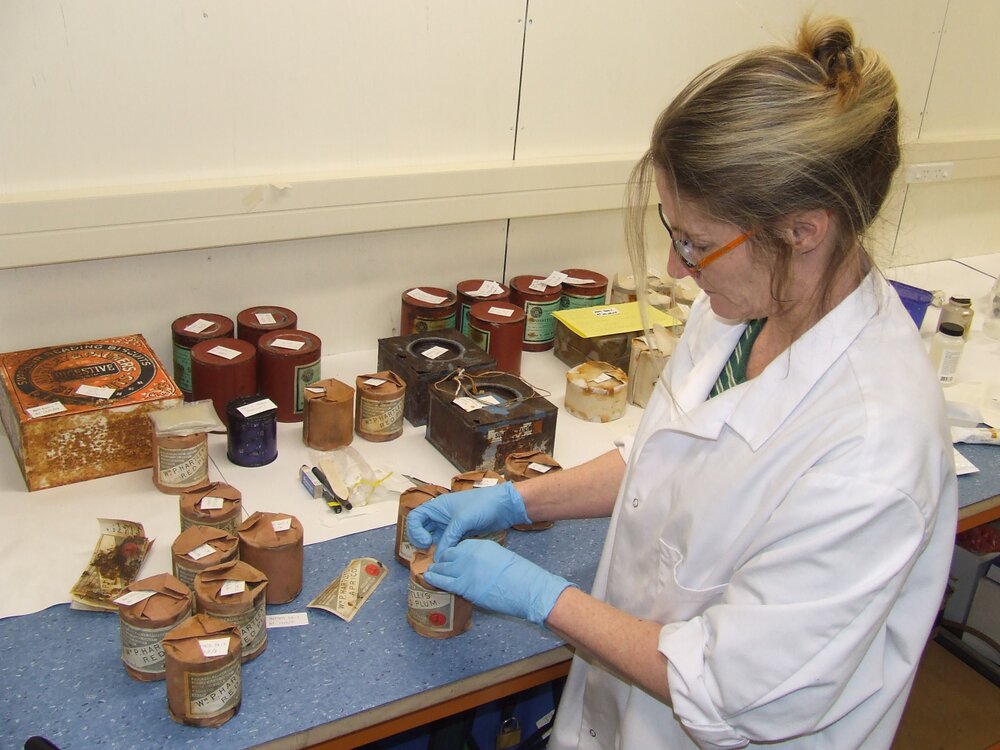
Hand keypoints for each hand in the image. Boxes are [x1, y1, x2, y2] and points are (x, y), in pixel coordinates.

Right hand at [406, 482, 530, 557]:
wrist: (504, 506)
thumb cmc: (482, 505)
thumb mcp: (462, 521)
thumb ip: (448, 539)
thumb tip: (437, 559)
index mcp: (437, 506)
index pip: (415, 518)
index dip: (414, 531)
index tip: (426, 542)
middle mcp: (440, 516)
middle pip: (421, 529)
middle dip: (421, 541)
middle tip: (428, 551)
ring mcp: (450, 525)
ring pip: (434, 538)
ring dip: (434, 548)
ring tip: (439, 559)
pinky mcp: (460, 533)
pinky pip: (446, 543)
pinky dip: (445, 550)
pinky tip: (449, 558)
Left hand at [424, 539, 573, 625]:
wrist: (524, 587)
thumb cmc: (516, 574)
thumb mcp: (498, 556)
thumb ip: (483, 556)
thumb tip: (474, 564)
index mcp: (478, 545)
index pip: (457, 546)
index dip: (451, 553)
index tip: (448, 558)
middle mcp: (468, 554)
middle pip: (447, 555)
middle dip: (442, 561)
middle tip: (436, 566)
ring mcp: (464, 569)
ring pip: (443, 568)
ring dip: (436, 570)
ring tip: (430, 572)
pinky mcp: (463, 585)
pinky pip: (442, 581)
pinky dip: (434, 579)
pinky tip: (428, 578)